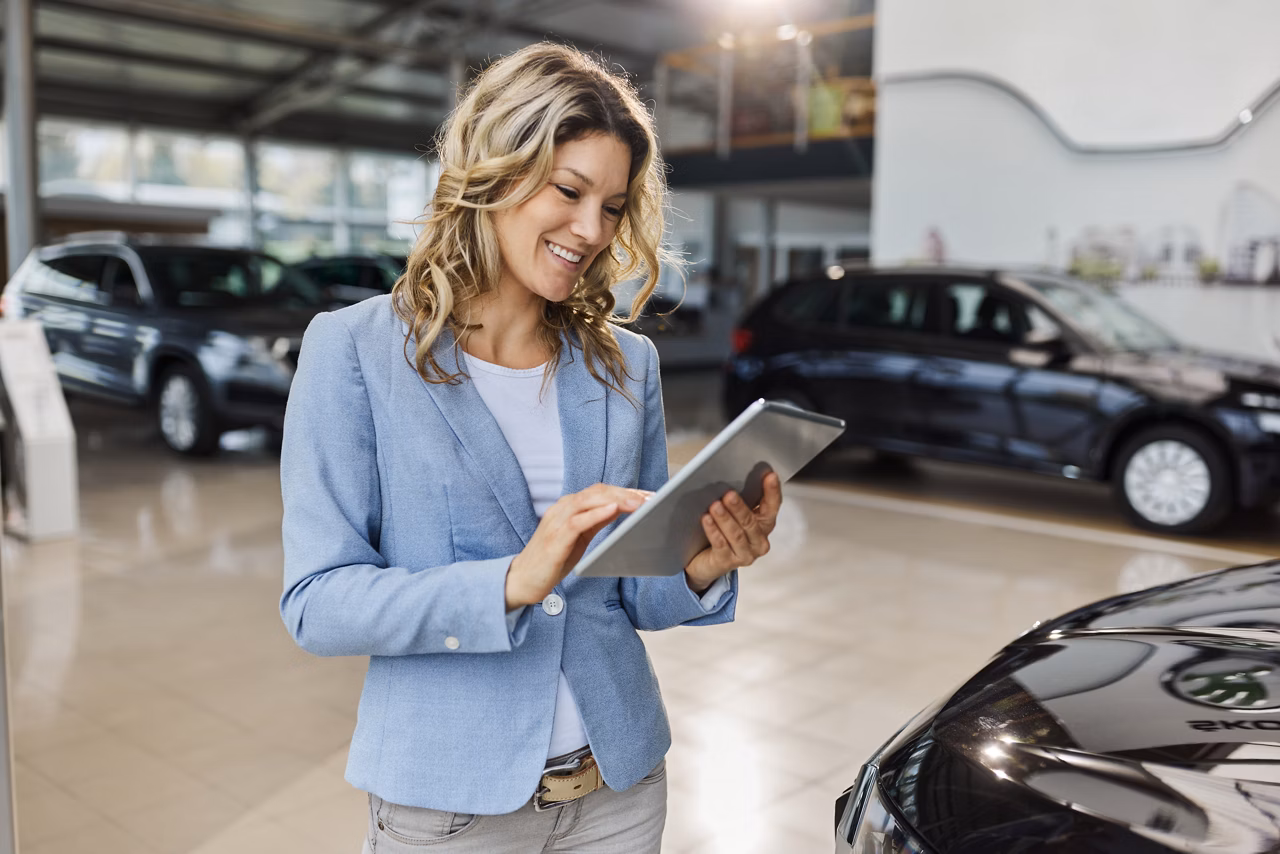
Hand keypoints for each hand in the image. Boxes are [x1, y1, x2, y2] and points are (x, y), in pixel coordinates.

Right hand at [505, 483, 651, 609]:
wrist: (523, 579)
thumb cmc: (552, 558)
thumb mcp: (579, 536)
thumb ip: (596, 520)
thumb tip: (620, 508)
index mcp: (569, 506)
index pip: (601, 491)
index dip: (626, 491)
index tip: (649, 496)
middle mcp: (562, 508)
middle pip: (598, 492)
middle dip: (626, 493)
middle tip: (650, 498)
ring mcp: (557, 521)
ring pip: (589, 501)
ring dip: (617, 500)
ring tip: (639, 503)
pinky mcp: (555, 538)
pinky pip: (578, 521)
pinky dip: (596, 513)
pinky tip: (613, 510)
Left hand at [684, 472, 782, 592]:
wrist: (704, 561)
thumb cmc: (722, 532)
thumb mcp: (734, 514)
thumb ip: (739, 499)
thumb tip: (734, 475)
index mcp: (764, 524)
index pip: (773, 506)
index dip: (772, 491)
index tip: (770, 476)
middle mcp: (758, 541)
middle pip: (751, 522)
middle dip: (739, 508)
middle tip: (729, 494)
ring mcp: (745, 554)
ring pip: (736, 535)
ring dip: (725, 519)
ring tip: (715, 506)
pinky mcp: (727, 562)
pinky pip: (721, 545)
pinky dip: (713, 531)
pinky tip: (707, 520)